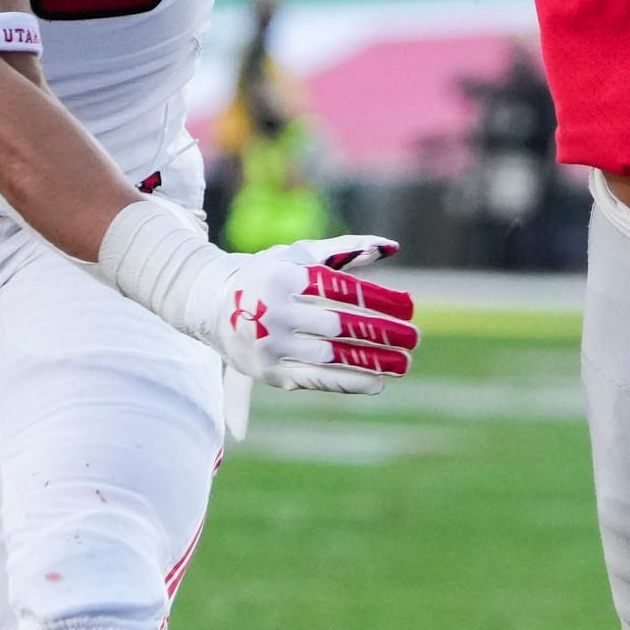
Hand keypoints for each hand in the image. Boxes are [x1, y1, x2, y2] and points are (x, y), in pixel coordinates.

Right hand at [94, 200, 416, 392]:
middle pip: (341, 326)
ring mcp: (272, 345)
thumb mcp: (300, 254)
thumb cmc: (270, 275)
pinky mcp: (271, 372)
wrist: (213, 306)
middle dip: (384, 334)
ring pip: (333, 357)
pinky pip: (318, 380)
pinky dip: (351, 382)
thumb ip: (346, 249)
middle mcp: (276, 312)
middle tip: (416, 337)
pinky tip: (379, 382)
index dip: (380, 299)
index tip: (410, 307)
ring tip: (406, 363)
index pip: (343, 290)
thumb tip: (392, 247)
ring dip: (375, 362)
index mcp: (286, 277)